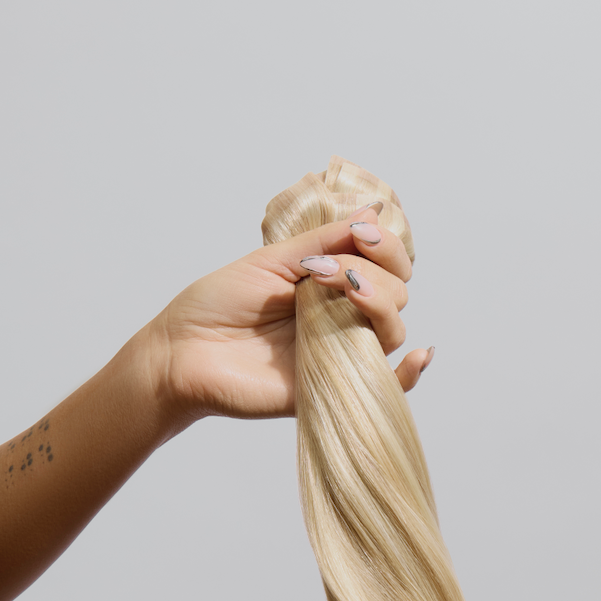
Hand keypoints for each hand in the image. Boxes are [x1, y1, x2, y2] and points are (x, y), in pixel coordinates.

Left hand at [145, 205, 428, 421]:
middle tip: (326, 269)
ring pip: (393, 331)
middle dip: (373, 271)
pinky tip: (419, 355)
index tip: (362, 233)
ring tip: (337, 289)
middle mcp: (340, 318)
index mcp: (329, 285)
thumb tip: (374, 212)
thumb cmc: (216, 305)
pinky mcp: (331, 388)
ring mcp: (339, 353)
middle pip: (396, 294)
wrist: (181, 353)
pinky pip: (387, 388)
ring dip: (377, 301)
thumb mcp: (271, 261)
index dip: (387, 246)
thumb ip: (323, 242)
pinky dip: (411, 375)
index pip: (384, 265)